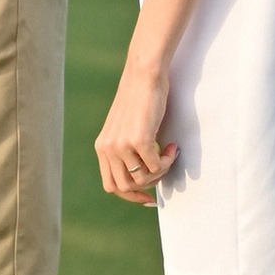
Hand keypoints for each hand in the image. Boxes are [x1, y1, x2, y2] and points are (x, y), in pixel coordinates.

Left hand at [96, 56, 175, 207]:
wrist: (143, 76)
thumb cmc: (139, 100)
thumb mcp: (125, 128)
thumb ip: (127, 149)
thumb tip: (143, 175)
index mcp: (102, 147)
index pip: (111, 186)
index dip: (130, 196)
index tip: (148, 198)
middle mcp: (108, 148)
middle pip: (125, 188)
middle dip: (148, 185)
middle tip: (162, 170)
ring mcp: (122, 145)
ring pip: (142, 179)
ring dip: (160, 173)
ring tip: (167, 155)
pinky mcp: (139, 139)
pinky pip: (156, 166)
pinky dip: (167, 161)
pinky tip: (171, 146)